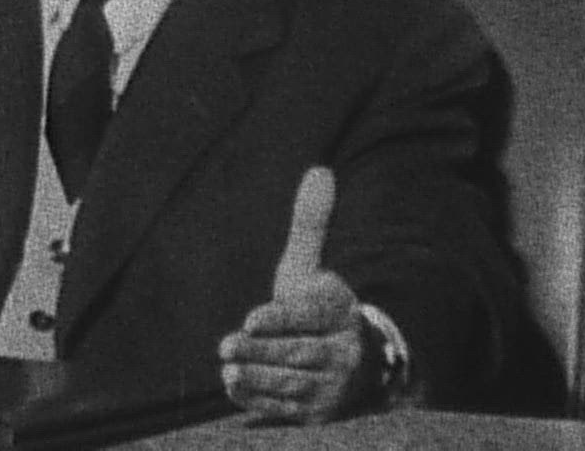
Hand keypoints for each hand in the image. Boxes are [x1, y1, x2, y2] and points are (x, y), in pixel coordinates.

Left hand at [218, 166, 371, 423]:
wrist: (357, 363)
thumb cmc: (319, 307)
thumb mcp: (314, 268)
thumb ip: (310, 225)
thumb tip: (319, 170)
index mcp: (340, 313)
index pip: (310, 316)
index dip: (280, 319)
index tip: (251, 318)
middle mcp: (343, 353)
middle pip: (300, 353)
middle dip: (262, 350)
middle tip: (227, 344)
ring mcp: (332, 387)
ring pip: (293, 383)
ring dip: (258, 375)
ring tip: (228, 366)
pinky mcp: (318, 414)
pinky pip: (287, 409)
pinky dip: (260, 399)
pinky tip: (235, 385)